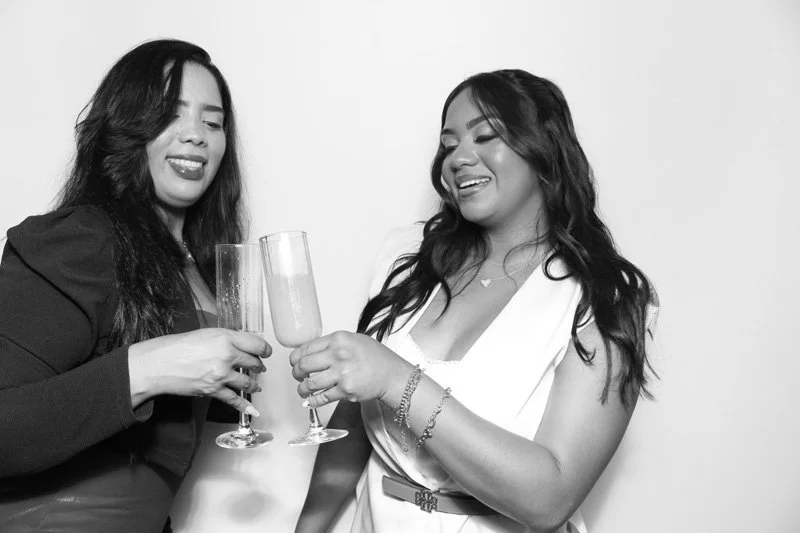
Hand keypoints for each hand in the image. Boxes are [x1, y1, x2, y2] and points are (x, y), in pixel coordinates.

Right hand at [128, 328, 271, 414]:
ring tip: (256, 384)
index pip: (257, 344)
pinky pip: (234, 399)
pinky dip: (245, 405)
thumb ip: (228, 339)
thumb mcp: (208, 334)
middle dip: (258, 366)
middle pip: (254, 362)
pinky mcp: (213, 390)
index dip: (265, 349)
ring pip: (247, 381)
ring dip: (253, 384)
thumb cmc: (179, 346)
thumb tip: (243, 345)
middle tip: (259, 366)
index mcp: (226, 338)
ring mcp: (221, 374)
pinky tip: (253, 409)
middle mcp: (226, 355)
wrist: (159, 364)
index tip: (266, 352)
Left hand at [289, 331, 410, 408]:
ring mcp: (342, 374)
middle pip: (303, 365)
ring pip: (309, 384)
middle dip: (296, 373)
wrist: (391, 375)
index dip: (295, 357)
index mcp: (339, 339)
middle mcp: (339, 355)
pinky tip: (311, 400)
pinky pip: (321, 398)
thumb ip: (333, 343)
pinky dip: (312, 401)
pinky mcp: (345, 391)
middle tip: (297, 375)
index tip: (294, 362)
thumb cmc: (375, 357)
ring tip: (303, 389)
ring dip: (302, 389)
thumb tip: (311, 350)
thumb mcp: (354, 339)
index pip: (306, 347)